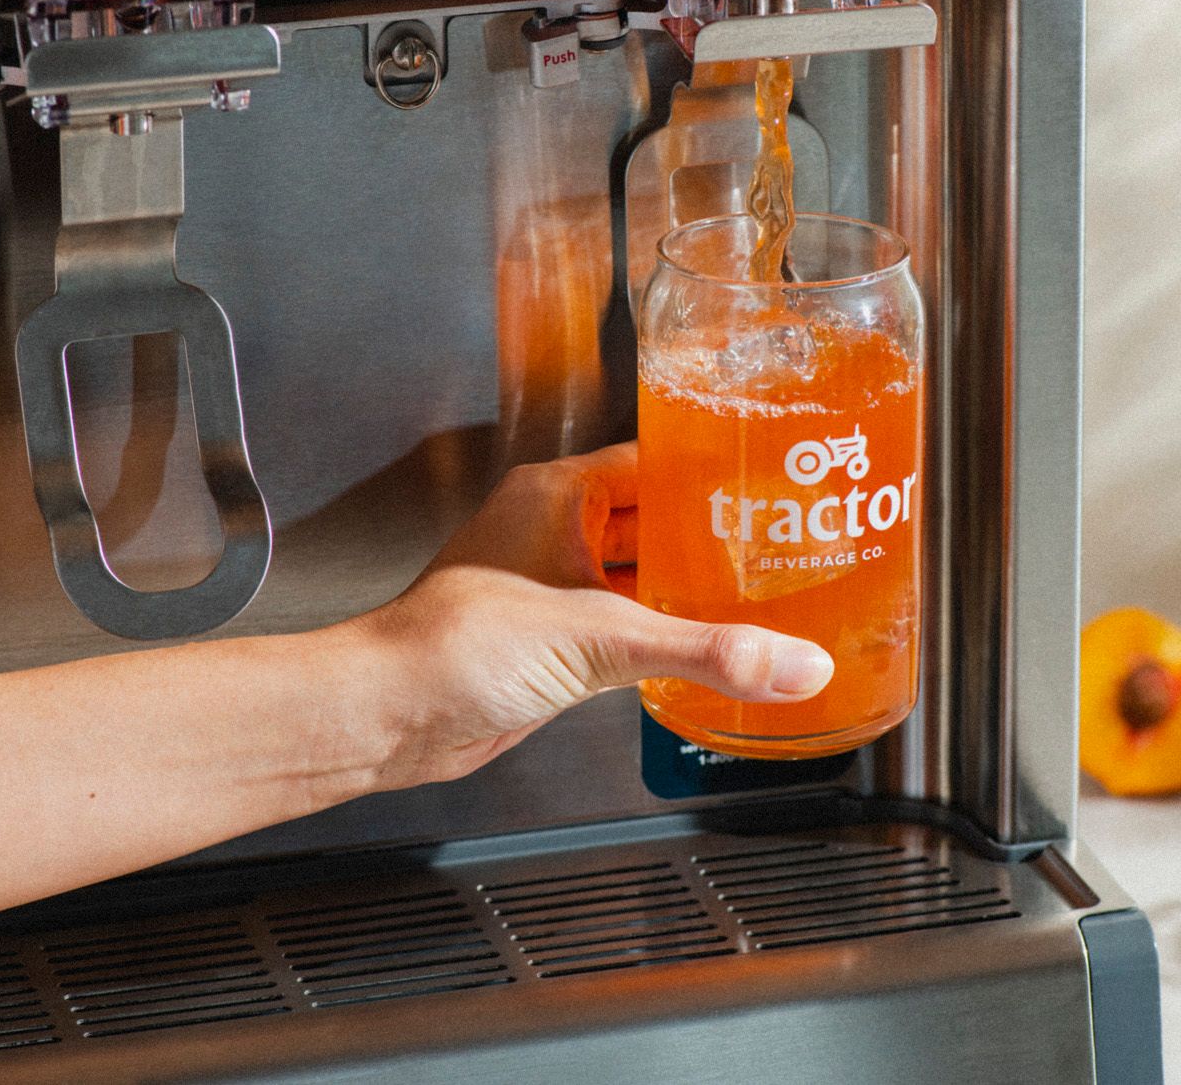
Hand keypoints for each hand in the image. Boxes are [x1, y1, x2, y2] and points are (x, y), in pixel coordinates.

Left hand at [355, 443, 832, 787]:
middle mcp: (558, 532)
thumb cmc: (452, 647)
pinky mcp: (555, 642)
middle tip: (791, 547)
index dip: (720, 473)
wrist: (387, 716)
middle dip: (720, 539)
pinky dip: (669, 636)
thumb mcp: (601, 637)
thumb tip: (793, 663)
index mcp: (561, 495)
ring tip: (770, 598)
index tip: (779, 484)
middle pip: (660, 522)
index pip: (660, 463)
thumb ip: (705, 651)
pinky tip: (712, 650)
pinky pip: (629, 627)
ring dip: (696, 591)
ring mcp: (556, 587)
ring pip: (646, 577)